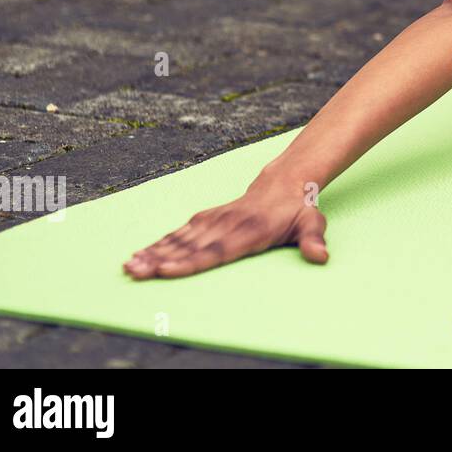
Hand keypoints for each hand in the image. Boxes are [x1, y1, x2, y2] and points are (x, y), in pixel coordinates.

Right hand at [122, 173, 327, 279]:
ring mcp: (217, 219)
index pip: (217, 250)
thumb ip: (312, 240)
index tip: (167, 269)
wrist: (287, 179)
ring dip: (154, 251)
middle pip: (191, 245)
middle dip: (161, 259)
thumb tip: (321, 257)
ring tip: (129, 266)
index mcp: (251, 229)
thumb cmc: (300, 208)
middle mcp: (229, 223)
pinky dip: (161, 243)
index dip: (191, 261)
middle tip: (134, 271)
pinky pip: (182, 231)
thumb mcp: (312, 222)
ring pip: (181, 237)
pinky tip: (142, 254)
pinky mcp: (209, 217)